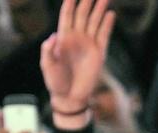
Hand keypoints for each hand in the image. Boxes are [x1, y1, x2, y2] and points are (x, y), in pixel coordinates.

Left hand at [41, 0, 114, 120]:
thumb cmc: (55, 82)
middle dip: (87, 1)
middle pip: (83, 14)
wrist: (70, 97)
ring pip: (95, 21)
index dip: (70, 3)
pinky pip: (104, 35)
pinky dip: (107, 24)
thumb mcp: (47, 65)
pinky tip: (110, 14)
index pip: (67, 15)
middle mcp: (77, 38)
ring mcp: (88, 44)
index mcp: (63, 37)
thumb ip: (48, 50)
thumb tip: (53, 36)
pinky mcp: (99, 53)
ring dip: (99, 9)